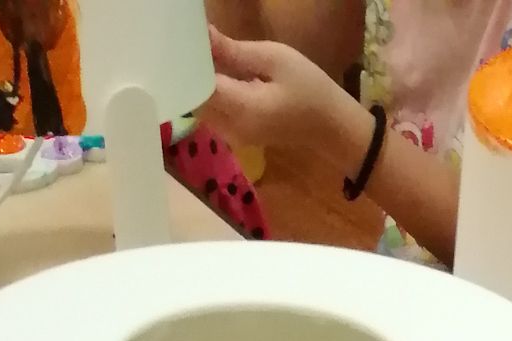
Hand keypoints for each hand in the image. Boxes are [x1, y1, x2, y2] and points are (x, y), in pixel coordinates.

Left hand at [198, 27, 367, 159]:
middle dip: (186, 72)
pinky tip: (212, 70)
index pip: (196, 88)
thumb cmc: (310, 89)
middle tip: (185, 42)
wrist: (331, 127)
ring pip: (198, 107)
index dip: (183, 65)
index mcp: (241, 109)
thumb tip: (202, 35)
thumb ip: (234, 51)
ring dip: (195, 82)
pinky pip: (211, 112)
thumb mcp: (275, 59)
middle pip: (191, 99)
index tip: (180, 41)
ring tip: (196, 52)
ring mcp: (232, 135)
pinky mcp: (236, 134)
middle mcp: (231, 129)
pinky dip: (206, 92)